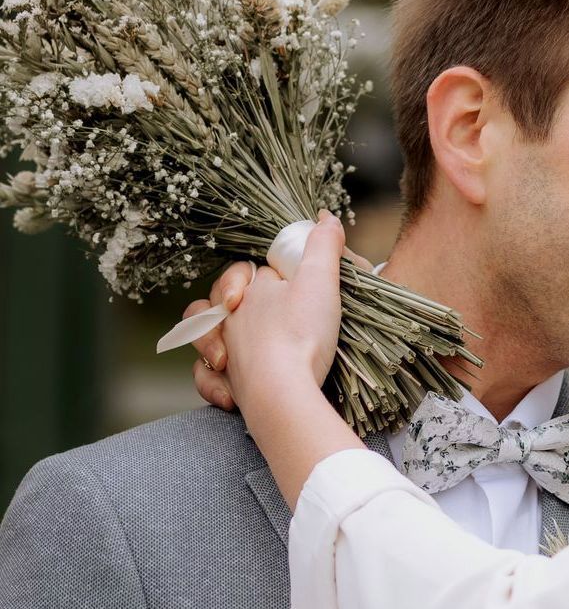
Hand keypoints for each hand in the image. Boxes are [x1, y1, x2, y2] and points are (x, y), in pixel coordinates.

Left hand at [190, 230, 370, 411]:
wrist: (282, 391)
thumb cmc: (301, 334)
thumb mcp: (321, 281)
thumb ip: (324, 246)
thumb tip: (325, 217)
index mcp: (249, 291)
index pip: (249, 270)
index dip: (269, 273)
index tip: (293, 283)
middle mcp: (229, 320)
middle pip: (219, 299)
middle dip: (234, 298)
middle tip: (262, 310)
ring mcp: (224, 353)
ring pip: (202, 335)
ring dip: (214, 338)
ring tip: (238, 344)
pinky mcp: (225, 386)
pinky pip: (206, 378)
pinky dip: (214, 380)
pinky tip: (230, 383)